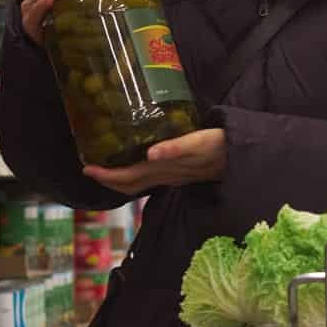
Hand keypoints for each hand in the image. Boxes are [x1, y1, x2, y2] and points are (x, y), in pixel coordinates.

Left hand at [83, 129, 226, 193]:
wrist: (239, 155)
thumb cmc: (218, 145)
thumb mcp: (197, 143)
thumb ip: (175, 148)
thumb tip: (150, 154)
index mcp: (164, 168)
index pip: (128, 178)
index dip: (106, 177)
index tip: (87, 169)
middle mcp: (164, 174)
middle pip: (130, 183)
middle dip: (107, 179)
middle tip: (88, 168)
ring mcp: (172, 174)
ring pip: (139, 182)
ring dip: (119, 178)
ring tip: (104, 168)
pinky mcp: (179, 170)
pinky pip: (152, 175)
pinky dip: (137, 171)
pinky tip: (134, 163)